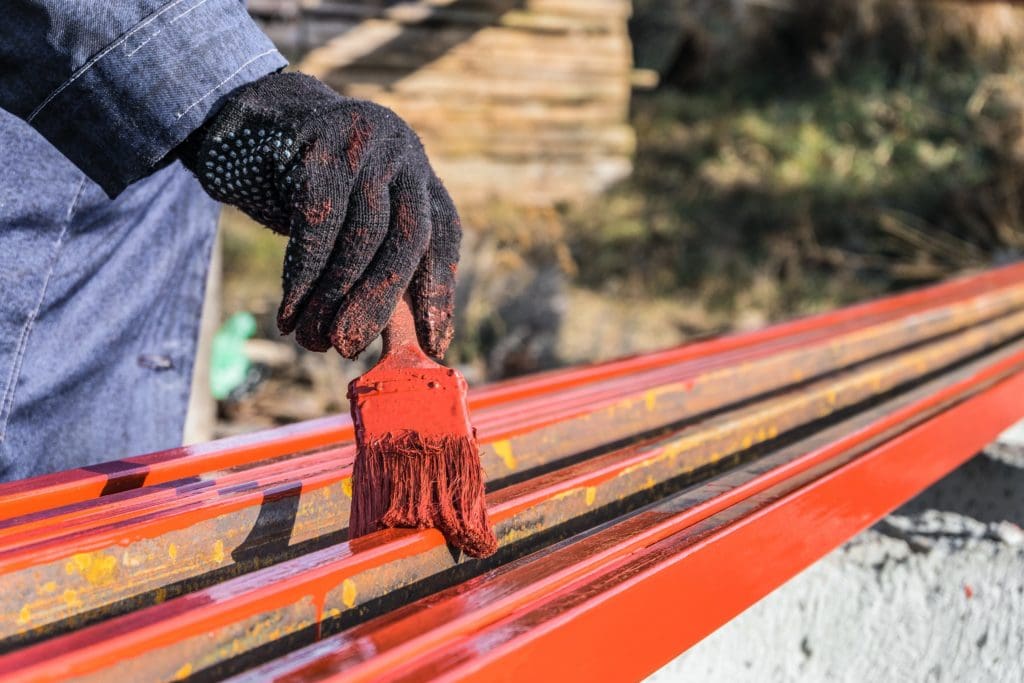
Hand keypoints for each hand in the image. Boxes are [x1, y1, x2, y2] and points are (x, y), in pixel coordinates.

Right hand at [180, 72, 459, 358]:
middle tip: (350, 346)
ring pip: (359, 235)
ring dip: (333, 297)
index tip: (436, 344)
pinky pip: (316, 222)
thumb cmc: (313, 186)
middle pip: (405, 237)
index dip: (441, 291)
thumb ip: (381, 268)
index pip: (443, 236)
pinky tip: (290, 310)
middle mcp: (402, 154)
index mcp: (421, 175)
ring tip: (312, 339)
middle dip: (379, 300)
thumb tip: (405, 345)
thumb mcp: (357, 221)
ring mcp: (363, 145)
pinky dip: (303, 275)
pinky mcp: (318, 145)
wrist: (256, 114)